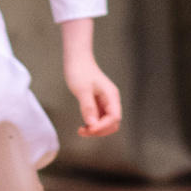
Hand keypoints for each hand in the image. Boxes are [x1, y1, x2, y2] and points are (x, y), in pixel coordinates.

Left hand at [59, 17, 121, 137]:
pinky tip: (84, 125)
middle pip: (113, 123)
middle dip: (100, 130)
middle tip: (84, 131)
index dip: (103, 126)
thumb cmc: (80, 71)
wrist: (77, 60)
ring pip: (106, 123)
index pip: (114, 118)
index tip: (89, 129)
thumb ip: (88, 107)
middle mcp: (111, 101)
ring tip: (82, 130)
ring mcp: (105, 103)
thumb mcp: (82, 90)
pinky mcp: (98, 104)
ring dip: (96, 129)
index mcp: (111, 96)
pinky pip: (100, 119)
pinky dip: (93, 125)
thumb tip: (92, 125)